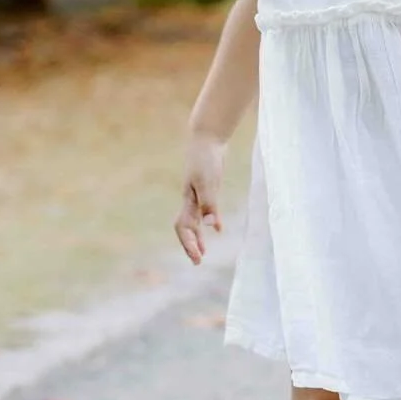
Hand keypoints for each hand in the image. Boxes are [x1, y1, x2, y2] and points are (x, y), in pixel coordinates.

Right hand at [174, 131, 226, 264]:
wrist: (207, 137)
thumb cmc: (206, 158)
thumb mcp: (208, 181)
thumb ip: (209, 203)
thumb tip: (210, 226)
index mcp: (188, 200)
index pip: (183, 227)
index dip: (188, 243)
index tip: (197, 258)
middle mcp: (190, 200)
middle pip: (186, 227)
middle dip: (190, 245)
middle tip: (197, 262)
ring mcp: (197, 194)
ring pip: (195, 221)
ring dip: (198, 237)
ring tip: (202, 252)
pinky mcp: (207, 188)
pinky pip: (206, 210)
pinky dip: (211, 221)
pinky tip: (217, 230)